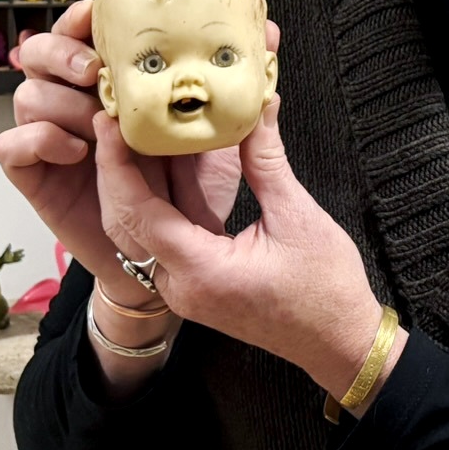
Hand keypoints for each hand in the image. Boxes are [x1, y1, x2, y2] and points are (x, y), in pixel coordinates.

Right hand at [0, 5, 279, 299]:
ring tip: (96, 118)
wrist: (174, 258)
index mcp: (114, 83)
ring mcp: (53, 139)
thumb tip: (270, 33)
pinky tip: (77, 150)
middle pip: (40, 53)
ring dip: (57, 98)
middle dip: (62, 50)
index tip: (103, 12)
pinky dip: (39, 140)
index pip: (83, 32)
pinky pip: (13, 148)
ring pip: (25, 95)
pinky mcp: (38, 178)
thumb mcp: (219, 132)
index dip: (84, 16)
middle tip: (97, 70)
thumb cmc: (191, 191)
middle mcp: (76, 103)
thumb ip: (238, 83)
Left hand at [93, 91, 394, 407]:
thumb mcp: (297, 217)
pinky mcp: (196, 284)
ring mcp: (185, 289)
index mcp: (201, 272)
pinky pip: (166, 237)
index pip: (139, 213)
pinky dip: (162, 200)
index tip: (109, 124)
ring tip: (133, 133)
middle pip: (126, 223)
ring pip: (141, 230)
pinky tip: (169, 164)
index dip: (119, 165)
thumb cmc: (325, 289)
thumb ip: (267, 162)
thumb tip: (259, 108)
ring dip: (136, 183)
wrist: (339, 342)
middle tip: (110, 120)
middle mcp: (180, 286)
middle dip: (114, 170)